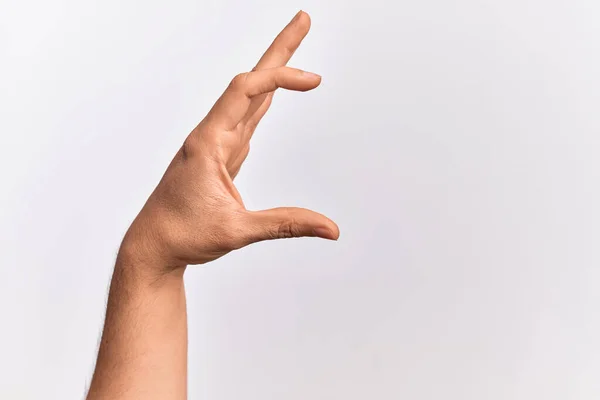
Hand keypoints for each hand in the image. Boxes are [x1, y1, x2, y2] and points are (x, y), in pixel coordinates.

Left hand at [120, 11, 338, 274]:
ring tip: (293, 51)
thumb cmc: (184, 234)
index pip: (247, 92)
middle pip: (251, 82)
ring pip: (249, 98)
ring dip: (273, 73)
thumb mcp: (237, 231)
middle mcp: (212, 135)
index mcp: (209, 142)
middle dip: (279, 51)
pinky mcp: (221, 156)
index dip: (281, 79)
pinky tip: (270, 95)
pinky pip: (246, 118)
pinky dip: (264, 100)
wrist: (153, 245)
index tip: (315, 81)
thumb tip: (330, 228)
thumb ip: (286, 225)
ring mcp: (217, 144)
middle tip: (303, 20)